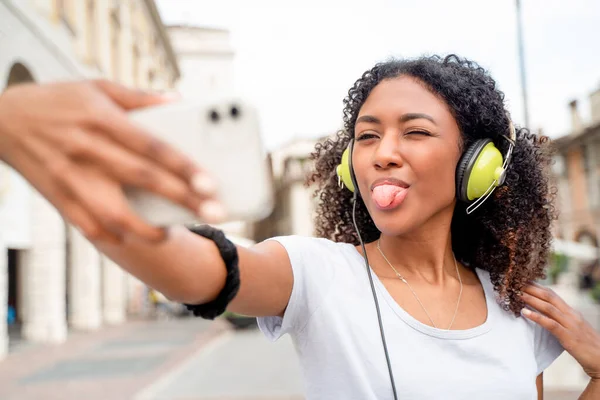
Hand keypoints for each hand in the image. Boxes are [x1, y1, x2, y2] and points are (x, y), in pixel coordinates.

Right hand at [0, 80, 224, 243]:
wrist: (0, 120)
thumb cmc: (57, 100)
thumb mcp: (97, 87)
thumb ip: (140, 97)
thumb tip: (178, 101)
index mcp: (102, 120)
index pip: (152, 147)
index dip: (184, 167)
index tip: (210, 183)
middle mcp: (87, 150)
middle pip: (143, 181)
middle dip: (183, 201)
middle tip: (214, 214)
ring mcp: (71, 178)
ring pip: (116, 213)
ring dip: (149, 230)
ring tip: (173, 234)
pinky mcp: (57, 197)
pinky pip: (88, 226)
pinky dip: (114, 236)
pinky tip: (134, 238)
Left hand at [520, 282, 599, 379]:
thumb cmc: (586, 346)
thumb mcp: (572, 328)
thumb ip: (560, 320)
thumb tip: (542, 314)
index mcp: (571, 312)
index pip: (552, 294)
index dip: (537, 287)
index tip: (522, 281)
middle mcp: (571, 315)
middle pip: (549, 297)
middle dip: (531, 288)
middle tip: (515, 283)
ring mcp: (571, 325)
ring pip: (548, 307)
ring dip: (531, 299)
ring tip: (516, 294)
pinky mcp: (569, 337)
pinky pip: (550, 324)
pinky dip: (536, 317)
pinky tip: (524, 312)